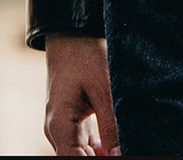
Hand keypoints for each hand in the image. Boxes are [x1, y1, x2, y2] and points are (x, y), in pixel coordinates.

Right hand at [44, 33, 119, 155]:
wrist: (71, 34)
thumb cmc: (85, 56)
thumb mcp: (103, 88)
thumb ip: (110, 125)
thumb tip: (120, 154)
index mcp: (60, 126)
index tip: (120, 156)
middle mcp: (57, 131)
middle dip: (104, 158)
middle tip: (126, 148)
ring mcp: (63, 128)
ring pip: (82, 155)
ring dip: (103, 155)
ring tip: (125, 146)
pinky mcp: (72, 122)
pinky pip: (84, 145)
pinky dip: (101, 149)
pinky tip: (117, 145)